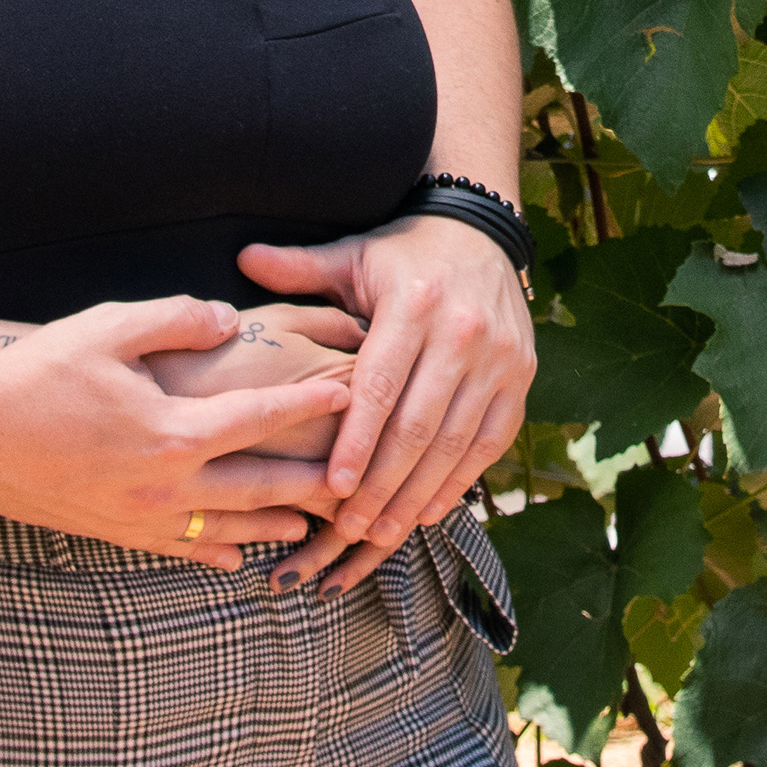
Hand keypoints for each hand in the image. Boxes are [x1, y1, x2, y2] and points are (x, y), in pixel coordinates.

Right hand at [0, 295, 348, 570]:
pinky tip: (237, 559)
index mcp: (173, 430)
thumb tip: (230, 320)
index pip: (262, 417)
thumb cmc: (40, 373)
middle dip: (313, 483)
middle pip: (261, 486)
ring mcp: (141, 516)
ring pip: (226, 530)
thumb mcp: (110, 327)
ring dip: (272, 526)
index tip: (352, 395)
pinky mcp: (114, 533)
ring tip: (311, 524)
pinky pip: (180, 552)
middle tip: (357, 482)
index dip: (312, 406)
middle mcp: (166, 483)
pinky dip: (216, 555)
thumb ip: (178, 319)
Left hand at [239, 214, 531, 591]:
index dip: (357, 440)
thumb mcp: (353, 256)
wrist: (482, 235)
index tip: (332, 488)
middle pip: (418, 424)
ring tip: (382, 532)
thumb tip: (244, 257)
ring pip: (455, 441)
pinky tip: (429, 510)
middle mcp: (464, 331)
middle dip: (382, 484)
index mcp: (416, 302)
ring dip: (418, 494)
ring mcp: (500, 357)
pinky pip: (491, 440)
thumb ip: (300, 267)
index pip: (381, 385)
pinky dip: (460, 480)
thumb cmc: (403, 256)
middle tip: (350, 527)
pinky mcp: (522, 375)